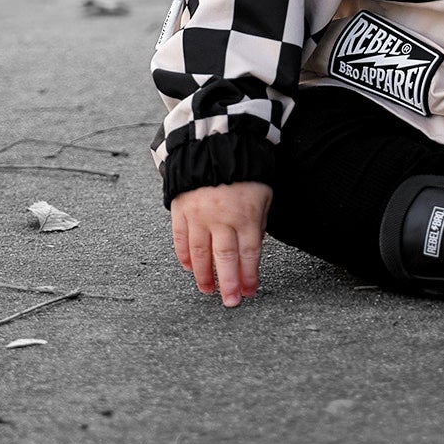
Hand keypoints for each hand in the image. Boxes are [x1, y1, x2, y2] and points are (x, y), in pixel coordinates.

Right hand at [171, 180, 272, 306]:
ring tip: (208, 290)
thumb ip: (258, 221)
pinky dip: (184, 255)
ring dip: (204, 275)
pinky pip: (181, 238)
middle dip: (229, 284)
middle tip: (230, 302)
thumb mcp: (263, 193)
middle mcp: (221, 218)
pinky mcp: (181, 209)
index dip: (249, 275)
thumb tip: (254, 247)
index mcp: (246, 215)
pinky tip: (188, 267)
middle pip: (225, 259)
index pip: (249, 253)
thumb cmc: (245, 168)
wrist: (214, 141)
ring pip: (200, 253)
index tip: (250, 291)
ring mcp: (198, 215)